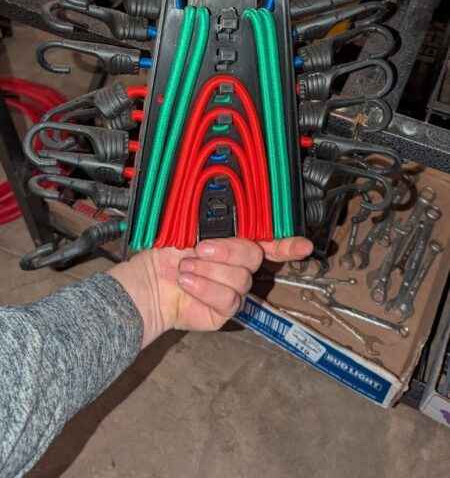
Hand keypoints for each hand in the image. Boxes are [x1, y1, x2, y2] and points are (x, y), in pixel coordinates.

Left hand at [111, 237, 312, 348]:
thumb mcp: (191, 226)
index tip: (304, 245)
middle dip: (226, 251)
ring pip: (240, 279)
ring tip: (186, 268)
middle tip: (199, 249)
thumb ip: (218, 221)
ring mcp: (234, 289)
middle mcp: (238, 265)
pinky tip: (188, 283)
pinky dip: (204, 289)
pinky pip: (227, 299)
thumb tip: (235, 212)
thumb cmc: (166, 251)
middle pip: (253, 256)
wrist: (147, 282)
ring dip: (208, 271)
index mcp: (235, 241)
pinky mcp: (225, 311)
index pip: (271, 243)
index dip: (289, 244)